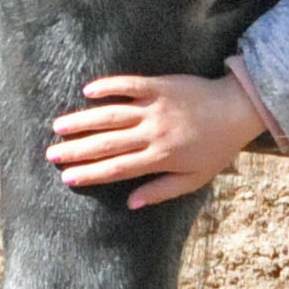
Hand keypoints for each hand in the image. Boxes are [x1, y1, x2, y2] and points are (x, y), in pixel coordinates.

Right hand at [47, 71, 262, 208]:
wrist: (237, 110)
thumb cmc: (216, 147)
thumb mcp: (194, 178)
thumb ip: (161, 191)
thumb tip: (130, 203)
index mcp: (160, 157)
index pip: (117, 168)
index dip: (90, 173)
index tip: (67, 177)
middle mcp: (153, 133)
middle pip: (107, 143)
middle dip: (77, 150)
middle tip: (51, 153)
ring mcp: (155, 107)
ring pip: (112, 115)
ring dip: (83, 120)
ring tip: (59, 126)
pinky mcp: (160, 86)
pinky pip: (129, 85)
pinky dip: (108, 86)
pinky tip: (88, 91)